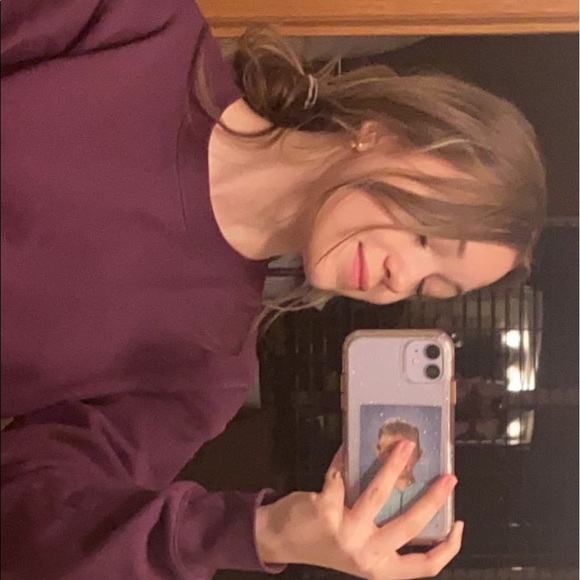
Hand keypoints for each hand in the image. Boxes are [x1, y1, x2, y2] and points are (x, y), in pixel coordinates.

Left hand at [255, 440, 462, 578]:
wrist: (281, 540)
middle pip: (409, 525)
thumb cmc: (326, 541)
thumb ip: (384, 532)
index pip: (424, 567)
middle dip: (433, 498)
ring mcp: (345, 533)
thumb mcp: (360, 548)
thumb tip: (413, 494)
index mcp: (380, 568)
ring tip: (405, 444)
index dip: (448, 548)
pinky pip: (342, 475)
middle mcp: (365, 555)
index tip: (459, 523)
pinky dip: (345, 457)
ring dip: (394, 465)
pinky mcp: (325, 509)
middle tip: (448, 477)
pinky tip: (348, 445)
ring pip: (378, 494)